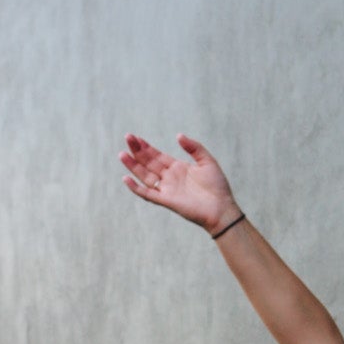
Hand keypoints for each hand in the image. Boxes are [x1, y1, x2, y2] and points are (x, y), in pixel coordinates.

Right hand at [119, 132, 241, 233]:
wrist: (222, 208)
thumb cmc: (218, 186)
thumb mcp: (207, 161)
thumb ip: (194, 147)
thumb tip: (178, 135)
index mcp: (178, 168)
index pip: (157, 156)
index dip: (146, 147)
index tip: (135, 137)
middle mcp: (170, 178)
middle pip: (149, 163)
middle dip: (138, 151)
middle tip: (127, 137)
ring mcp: (167, 189)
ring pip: (145, 176)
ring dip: (133, 166)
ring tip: (122, 154)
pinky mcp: (167, 201)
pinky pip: (148, 194)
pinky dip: (136, 188)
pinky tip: (126, 178)